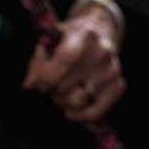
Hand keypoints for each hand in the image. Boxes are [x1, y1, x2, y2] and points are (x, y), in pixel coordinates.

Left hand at [22, 7, 125, 122]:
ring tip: (62, 91)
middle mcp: (102, 52)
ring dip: (63, 102)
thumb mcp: (50, 41)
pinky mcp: (118, 86)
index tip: (36, 83)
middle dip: (52, 89)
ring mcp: (112, 70)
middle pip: (67, 85)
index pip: (66, 58)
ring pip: (77, 102)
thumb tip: (30, 84)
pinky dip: (79, 115)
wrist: (99, 33)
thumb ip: (37, 62)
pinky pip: (94, 113)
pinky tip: (71, 108)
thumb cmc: (68, 39)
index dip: (47, 76)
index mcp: (84, 35)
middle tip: (51, 83)